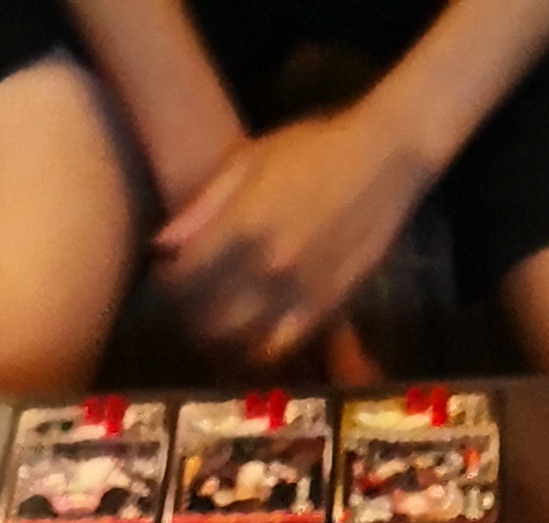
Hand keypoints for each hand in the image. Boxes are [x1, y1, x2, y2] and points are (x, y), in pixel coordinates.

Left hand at [154, 107, 427, 366]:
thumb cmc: (315, 147)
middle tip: (187, 301)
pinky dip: (256, 351)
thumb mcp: (252, 159)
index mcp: (244, 226)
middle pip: (206, 317)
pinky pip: (278, 349)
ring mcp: (299, 294)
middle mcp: (268, 268)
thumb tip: (161, 245)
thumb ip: (204, 205)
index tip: (166, 274)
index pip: (184, 278)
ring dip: (218, 339)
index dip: (167, 282)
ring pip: (238, 342)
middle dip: (188, 313)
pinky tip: (252, 335)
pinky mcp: (326, 311)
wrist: (387, 157)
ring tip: (215, 322)